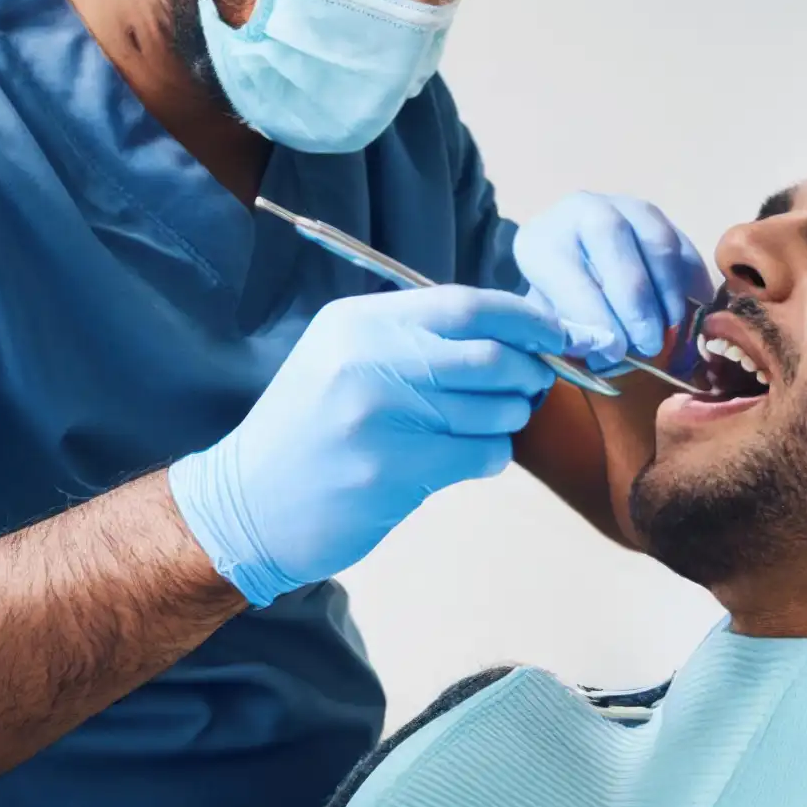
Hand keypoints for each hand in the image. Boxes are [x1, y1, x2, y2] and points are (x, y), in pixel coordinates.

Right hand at [168, 287, 589, 606]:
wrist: (248, 502)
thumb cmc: (311, 427)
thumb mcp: (345, 355)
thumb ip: (417, 336)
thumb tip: (514, 330)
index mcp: (361, 321)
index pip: (466, 304)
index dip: (525, 318)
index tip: (557, 334)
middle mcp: (369, 359)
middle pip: (490, 355)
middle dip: (531, 371)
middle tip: (534, 385)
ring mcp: (380, 417)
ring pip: (494, 408)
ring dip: (512, 417)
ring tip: (491, 423)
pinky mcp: (392, 471)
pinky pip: (481, 454)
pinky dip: (492, 455)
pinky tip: (468, 457)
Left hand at [514, 193, 712, 373]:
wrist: (574, 266)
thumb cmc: (559, 304)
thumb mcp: (551, 320)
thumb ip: (571, 333)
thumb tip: (604, 350)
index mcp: (541, 240)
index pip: (567, 271)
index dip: (593, 316)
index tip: (611, 352)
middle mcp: (582, 211)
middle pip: (612, 239)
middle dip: (635, 301)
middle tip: (648, 344)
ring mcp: (626, 208)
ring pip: (656, 241)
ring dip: (668, 292)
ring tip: (670, 331)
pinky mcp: (660, 220)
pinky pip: (683, 247)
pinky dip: (691, 282)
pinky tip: (691, 313)